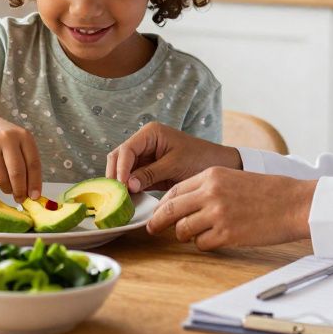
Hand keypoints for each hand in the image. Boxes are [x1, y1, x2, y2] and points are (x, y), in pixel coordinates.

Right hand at [0, 113, 42, 201]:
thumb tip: (32, 192)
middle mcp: (7, 138)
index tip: (35, 197)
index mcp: (23, 136)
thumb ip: (26, 162)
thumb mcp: (18, 142)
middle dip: (20, 190)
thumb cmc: (0, 137)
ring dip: (6, 188)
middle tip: (20, 199)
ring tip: (7, 186)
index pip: (33, 164)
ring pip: (1, 179)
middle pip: (17, 173)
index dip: (35, 183)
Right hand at [105, 122, 241, 192]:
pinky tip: (128, 200)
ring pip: (122, 169)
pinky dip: (129, 188)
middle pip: (119, 157)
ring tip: (120, 199)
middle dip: (115, 175)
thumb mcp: (175, 165)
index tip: (120, 186)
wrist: (217, 165)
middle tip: (115, 195)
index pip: (126, 149)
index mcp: (150, 133)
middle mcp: (144, 142)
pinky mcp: (148, 170)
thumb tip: (127, 185)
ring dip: (120, 183)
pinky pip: (132, 178)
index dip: (120, 168)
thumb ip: (150, 173)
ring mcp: (145, 156)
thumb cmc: (200, 159)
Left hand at [146, 167, 316, 250]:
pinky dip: (205, 244)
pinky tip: (217, 239)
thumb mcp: (233, 178)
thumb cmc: (268, 191)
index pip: (174, 191)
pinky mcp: (227, 234)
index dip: (162, 205)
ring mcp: (217, 214)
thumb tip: (183, 204)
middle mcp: (210, 193)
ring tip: (200, 234)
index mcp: (211, 175)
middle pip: (170, 211)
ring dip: (186, 235)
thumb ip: (208, 188)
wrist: (294, 203)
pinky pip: (201, 244)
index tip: (158, 213)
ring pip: (183, 230)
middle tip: (153, 230)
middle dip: (158, 223)